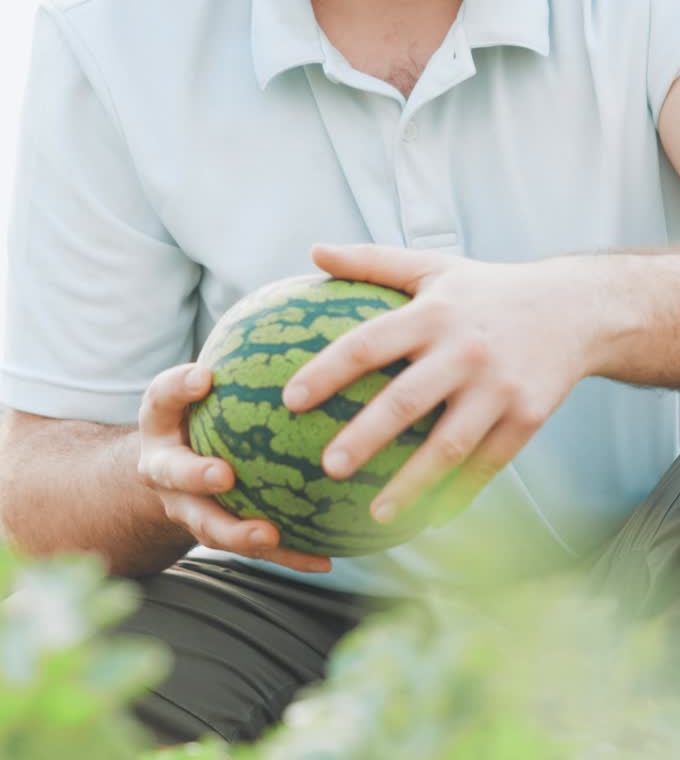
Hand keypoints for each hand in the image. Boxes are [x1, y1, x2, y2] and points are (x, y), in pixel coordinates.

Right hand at [137, 363, 331, 573]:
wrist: (173, 470)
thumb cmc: (199, 411)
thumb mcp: (201, 382)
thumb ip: (232, 356)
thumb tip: (297, 313)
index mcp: (161, 424)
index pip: (161, 399)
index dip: (178, 388)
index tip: (203, 377)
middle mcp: (167, 470)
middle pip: (175, 475)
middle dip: (196, 476)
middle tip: (223, 474)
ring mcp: (190, 508)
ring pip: (209, 525)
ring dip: (237, 532)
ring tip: (269, 534)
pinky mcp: (222, 534)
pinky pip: (256, 548)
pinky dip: (289, 555)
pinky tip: (325, 559)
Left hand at [283, 243, 593, 528]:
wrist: (573, 309)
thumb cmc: (487, 290)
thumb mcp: (432, 267)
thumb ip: (372, 261)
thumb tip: (314, 251)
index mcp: (434, 314)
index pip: (369, 342)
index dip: (327, 370)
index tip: (289, 399)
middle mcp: (464, 351)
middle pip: (405, 401)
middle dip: (364, 437)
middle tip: (326, 467)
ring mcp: (498, 388)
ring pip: (447, 446)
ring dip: (411, 484)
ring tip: (374, 513)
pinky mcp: (527, 418)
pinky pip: (487, 465)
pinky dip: (459, 494)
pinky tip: (431, 519)